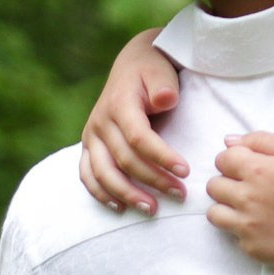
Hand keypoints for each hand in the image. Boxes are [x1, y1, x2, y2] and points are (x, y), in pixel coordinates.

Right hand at [81, 30, 187, 213]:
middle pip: (124, 160)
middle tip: (181, 194)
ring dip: (127, 194)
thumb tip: (165, 99)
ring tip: (152, 209)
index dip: (162, 157)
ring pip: (103, 173)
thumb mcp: (160, 71)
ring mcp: (92, 136)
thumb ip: (163, 85)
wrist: (131, 65)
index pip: (139, 138)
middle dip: (153, 180)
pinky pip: (87, 174)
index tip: (186, 171)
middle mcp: (101, 122)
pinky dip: (100, 193)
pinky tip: (120, 208)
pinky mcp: (89, 146)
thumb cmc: (152, 70)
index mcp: (119, 104)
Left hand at [206, 133, 273, 264]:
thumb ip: (261, 140)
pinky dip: (245, 231)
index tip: (248, 167)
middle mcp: (245, 198)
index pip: (221, 159)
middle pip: (214, 186)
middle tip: (250, 187)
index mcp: (255, 170)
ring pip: (214, 214)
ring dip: (227, 207)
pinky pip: (234, 237)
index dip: (233, 160)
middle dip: (228, 182)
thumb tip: (229, 141)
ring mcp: (247, 226)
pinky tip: (266, 226)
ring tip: (249, 208)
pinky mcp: (253, 249)